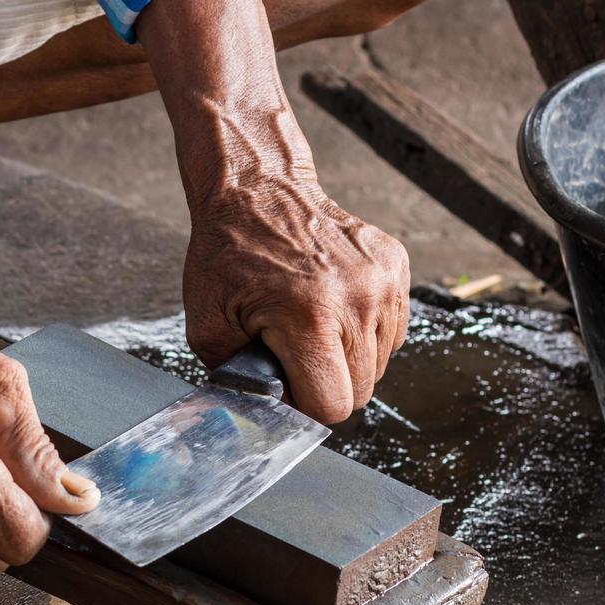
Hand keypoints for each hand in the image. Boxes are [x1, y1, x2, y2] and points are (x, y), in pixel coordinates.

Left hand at [184, 180, 410, 424]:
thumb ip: (235, 378)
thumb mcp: (207, 323)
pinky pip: (392, 332)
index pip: (333, 404)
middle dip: (327, 385)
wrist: (259, 190)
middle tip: (296, 357)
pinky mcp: (396, 267)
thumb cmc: (229, 255)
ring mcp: (382, 281)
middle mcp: (356, 299)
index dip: (307, 407)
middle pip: (361, 391)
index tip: (288, 388)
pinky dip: (365, 332)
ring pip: (379, 365)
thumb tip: (260, 413)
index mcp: (309, 316)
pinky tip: (334, 309)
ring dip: (347, 359)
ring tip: (314, 328)